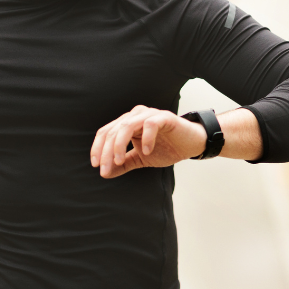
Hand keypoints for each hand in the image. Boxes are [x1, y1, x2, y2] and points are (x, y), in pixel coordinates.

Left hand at [90, 105, 207, 178]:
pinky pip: (150, 124)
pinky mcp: (165, 117)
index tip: (96, 166)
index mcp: (127, 123)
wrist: (192, 144)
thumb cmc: (166, 148)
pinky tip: (146, 152)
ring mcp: (149, 115)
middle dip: (106, 152)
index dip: (97, 148)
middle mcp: (135, 116)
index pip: (105, 133)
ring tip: (120, 161)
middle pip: (112, 131)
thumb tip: (104, 174)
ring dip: (119, 145)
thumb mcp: (141, 159)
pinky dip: (146, 138)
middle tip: (105, 169)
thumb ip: (124, 164)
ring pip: (126, 126)